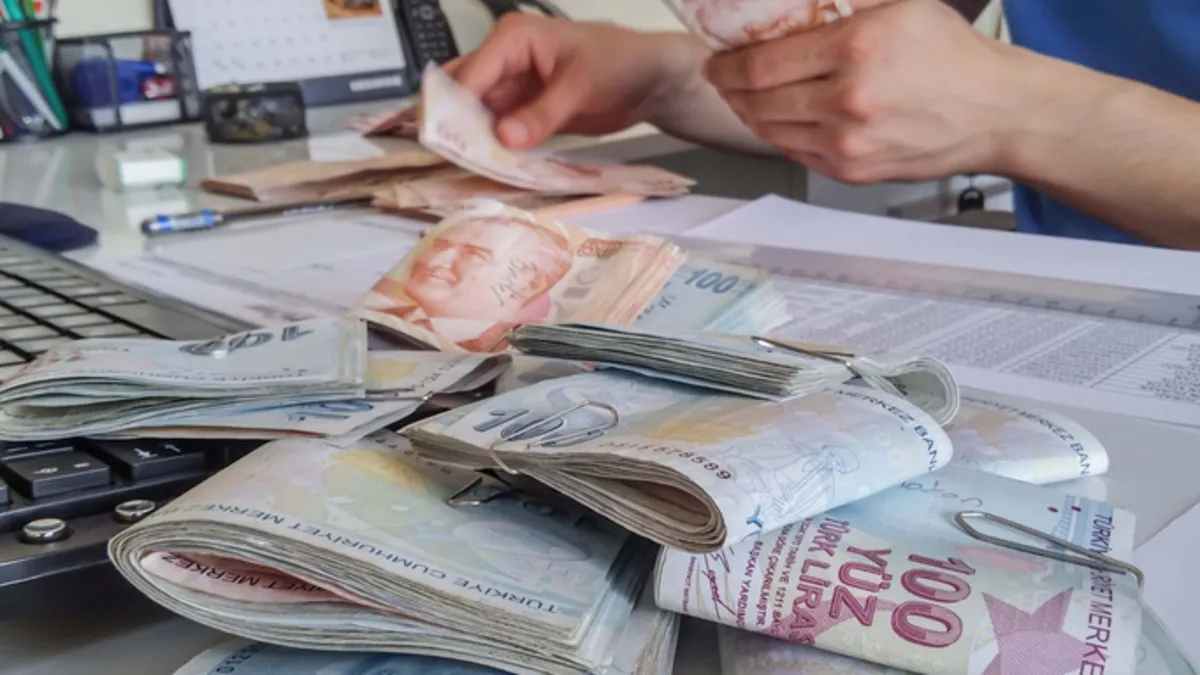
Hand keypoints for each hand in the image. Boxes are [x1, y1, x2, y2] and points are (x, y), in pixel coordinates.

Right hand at [450, 14, 702, 149]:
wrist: (651, 80)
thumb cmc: (620, 62)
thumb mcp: (580, 87)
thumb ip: (542, 114)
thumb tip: (504, 137)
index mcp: (513, 38)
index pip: (470, 74)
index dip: (451, 107)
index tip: (440, 141)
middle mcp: (505, 60)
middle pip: (463, 93)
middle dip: (452, 124)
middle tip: (442, 158)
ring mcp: (513, 88)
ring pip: (476, 116)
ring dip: (470, 140)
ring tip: (459, 168)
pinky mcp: (524, 112)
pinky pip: (498, 131)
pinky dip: (491, 148)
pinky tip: (485, 168)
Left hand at [704, 0, 1024, 183]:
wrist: (996, 112)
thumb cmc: (953, 56)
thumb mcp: (899, 6)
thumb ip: (842, 6)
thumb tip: (793, 6)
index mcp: (855, 50)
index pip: (761, 65)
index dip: (727, 65)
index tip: (716, 59)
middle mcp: (846, 101)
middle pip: (758, 101)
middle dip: (730, 90)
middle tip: (722, 77)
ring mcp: (847, 144)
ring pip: (771, 130)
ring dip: (747, 114)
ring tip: (742, 98)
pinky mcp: (852, 172)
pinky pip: (795, 152)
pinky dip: (777, 135)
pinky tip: (775, 119)